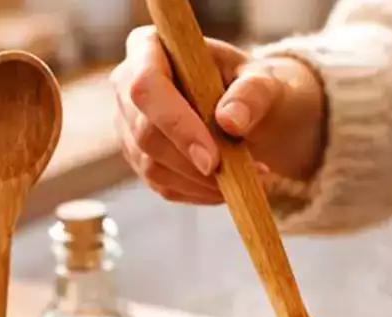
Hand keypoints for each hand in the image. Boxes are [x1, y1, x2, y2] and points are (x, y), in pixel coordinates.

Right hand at [110, 26, 326, 204]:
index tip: (213, 159)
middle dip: (193, 162)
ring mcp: (129, 126)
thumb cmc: (250, 87)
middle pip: (144, 133)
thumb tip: (229, 121)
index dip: (176, 124)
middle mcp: (128, 85)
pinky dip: (201, 192)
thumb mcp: (262, 81)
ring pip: (152, 167)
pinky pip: (164, 186)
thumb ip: (251, 94)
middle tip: (242, 174)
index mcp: (150, 48)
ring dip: (203, 182)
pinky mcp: (140, 159)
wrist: (246, 112)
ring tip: (250, 177)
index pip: (146, 86)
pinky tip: (230, 184)